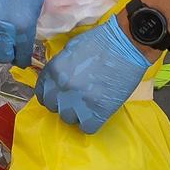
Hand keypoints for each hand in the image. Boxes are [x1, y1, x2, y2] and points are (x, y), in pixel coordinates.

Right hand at [0, 0, 44, 72]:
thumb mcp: (35, 6)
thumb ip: (27, 26)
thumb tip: (22, 39)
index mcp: (22, 28)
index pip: (21, 55)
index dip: (21, 59)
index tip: (19, 58)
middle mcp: (2, 30)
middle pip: (2, 56)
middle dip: (4, 55)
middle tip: (3, 50)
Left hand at [36, 17, 148, 133]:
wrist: (127, 44)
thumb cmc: (100, 41)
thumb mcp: (71, 48)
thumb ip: (60, 66)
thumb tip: (56, 80)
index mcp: (54, 70)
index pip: (41, 93)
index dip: (50, 95)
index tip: (59, 95)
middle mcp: (62, 87)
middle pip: (53, 108)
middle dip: (62, 103)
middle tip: (75, 98)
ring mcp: (80, 101)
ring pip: (68, 119)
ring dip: (76, 113)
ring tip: (88, 105)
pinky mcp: (99, 111)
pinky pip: (86, 128)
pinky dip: (90, 123)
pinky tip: (96, 113)